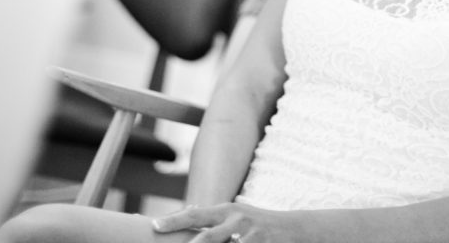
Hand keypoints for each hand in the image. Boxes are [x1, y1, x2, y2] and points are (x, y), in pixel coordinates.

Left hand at [151, 202, 301, 242]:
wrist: (294, 229)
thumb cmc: (257, 224)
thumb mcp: (235, 215)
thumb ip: (213, 218)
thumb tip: (187, 210)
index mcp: (226, 210)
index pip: (195, 214)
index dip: (174, 220)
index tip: (154, 225)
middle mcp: (237, 220)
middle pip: (208, 237)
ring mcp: (251, 236)